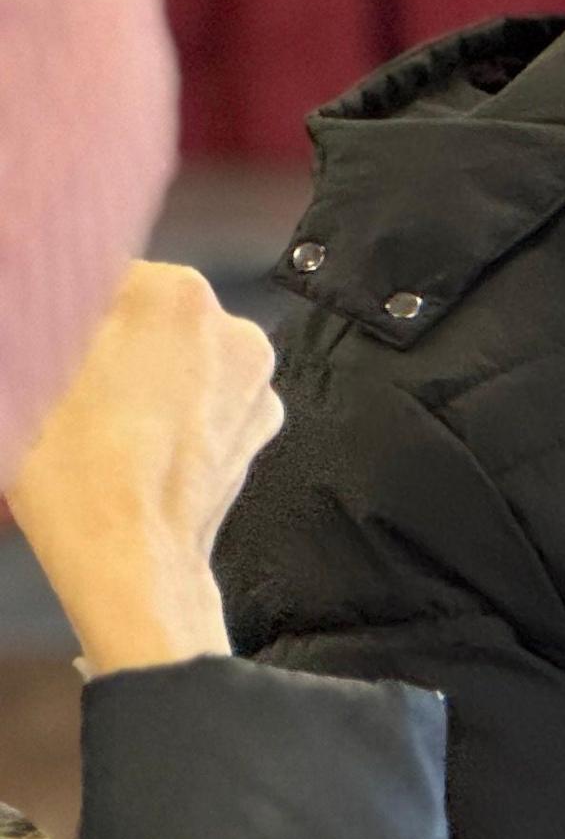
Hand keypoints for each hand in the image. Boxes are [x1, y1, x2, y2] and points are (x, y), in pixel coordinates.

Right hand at [4, 262, 279, 674]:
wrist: (134, 558)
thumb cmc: (71, 468)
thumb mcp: (27, 381)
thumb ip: (41, 332)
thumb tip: (40, 320)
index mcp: (172, 293)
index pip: (106, 279)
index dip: (68, 312)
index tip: (49, 339)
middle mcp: (230, 325)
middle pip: (152, 319)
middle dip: (110, 344)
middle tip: (71, 388)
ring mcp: (256, 378)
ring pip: (184, 360)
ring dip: (147, 378)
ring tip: (104, 424)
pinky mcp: (263, 424)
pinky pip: (210, 401)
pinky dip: (180, 414)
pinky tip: (141, 446)